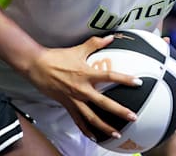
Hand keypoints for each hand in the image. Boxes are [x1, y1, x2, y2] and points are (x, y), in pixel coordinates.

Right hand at [25, 35, 141, 141]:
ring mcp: (74, 99)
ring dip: (105, 126)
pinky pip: (78, 120)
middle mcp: (82, 89)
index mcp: (87, 74)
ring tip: (116, 133)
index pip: (110, 77)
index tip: (138, 83)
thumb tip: (110, 37)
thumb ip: (95, 43)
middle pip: (104, 103)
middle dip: (120, 111)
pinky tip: (94, 137)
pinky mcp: (67, 105)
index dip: (125, 79)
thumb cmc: (57, 57)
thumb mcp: (78, 49)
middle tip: (133, 117)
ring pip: (92, 117)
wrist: (37, 65)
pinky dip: (86, 130)